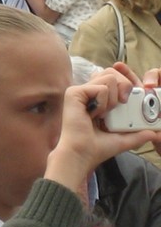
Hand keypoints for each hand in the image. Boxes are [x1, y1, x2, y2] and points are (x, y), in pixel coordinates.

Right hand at [45, 68, 156, 193]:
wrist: (83, 154)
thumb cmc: (97, 147)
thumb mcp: (123, 139)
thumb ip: (138, 134)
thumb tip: (154, 134)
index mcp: (96, 99)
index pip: (113, 78)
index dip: (125, 84)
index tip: (126, 100)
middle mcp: (87, 92)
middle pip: (112, 72)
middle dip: (124, 87)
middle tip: (121, 105)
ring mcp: (80, 91)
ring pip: (108, 77)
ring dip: (113, 98)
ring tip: (104, 113)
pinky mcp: (74, 93)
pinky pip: (100, 88)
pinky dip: (103, 102)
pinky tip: (94, 114)